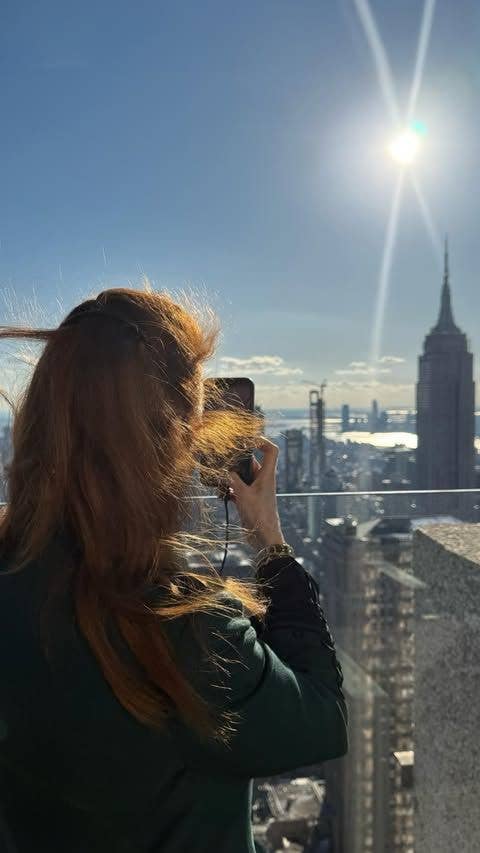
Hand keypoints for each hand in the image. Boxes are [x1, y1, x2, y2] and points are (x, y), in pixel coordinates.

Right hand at [227, 436, 284, 550]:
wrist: (264, 538)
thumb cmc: (259, 515)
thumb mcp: (243, 495)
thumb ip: (233, 479)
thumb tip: (225, 468)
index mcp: (267, 475)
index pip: (271, 450)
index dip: (261, 441)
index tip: (246, 440)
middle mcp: (262, 480)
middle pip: (250, 462)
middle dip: (236, 462)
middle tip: (222, 462)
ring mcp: (256, 490)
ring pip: (242, 476)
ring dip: (230, 478)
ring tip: (219, 482)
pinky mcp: (249, 499)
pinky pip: (238, 489)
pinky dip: (230, 490)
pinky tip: (221, 495)